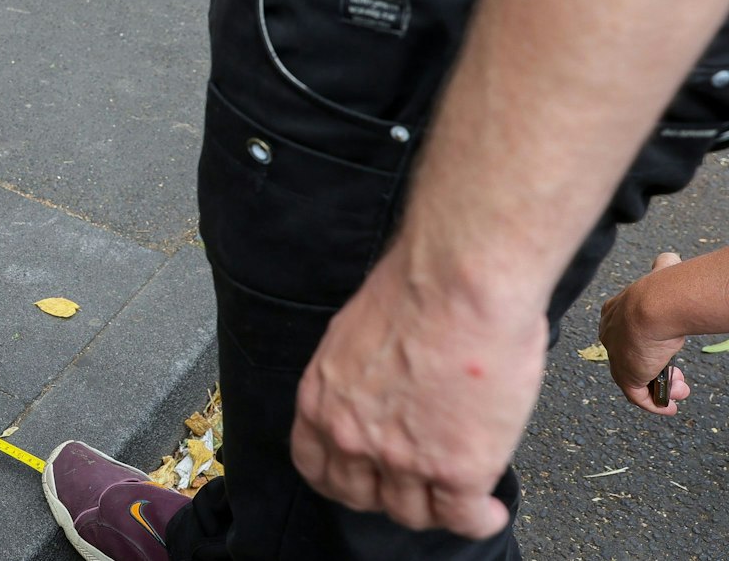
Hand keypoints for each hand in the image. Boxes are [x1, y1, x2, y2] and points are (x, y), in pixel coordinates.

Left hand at [291, 248, 547, 539]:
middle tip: (413, 487)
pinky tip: (487, 508)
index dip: (341, 479)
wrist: (459, 284)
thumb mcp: (353, 334)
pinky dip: (477, 519)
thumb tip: (381, 390)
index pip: (315, 466)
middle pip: (360, 496)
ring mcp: (402, 458)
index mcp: (321, 398)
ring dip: (434, 509)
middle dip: (385, 496)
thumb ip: (358, 376)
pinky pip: (461, 517)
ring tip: (457, 497)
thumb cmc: (415, 290)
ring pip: (411, 512)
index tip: (363, 479)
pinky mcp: (456, 468)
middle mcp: (351, 435)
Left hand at [600, 251, 691, 414]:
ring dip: (662, 387)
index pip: (627, 334)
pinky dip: (654, 404)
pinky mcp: (625, 375)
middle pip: (634, 359)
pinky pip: (637, 397)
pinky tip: (670, 407)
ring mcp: (617, 357)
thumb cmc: (662, 289)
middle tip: (678, 374)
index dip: (650, 346)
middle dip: (658, 369)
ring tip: (681, 389)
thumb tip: (669, 259)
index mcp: (615, 314)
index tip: (669, 350)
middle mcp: (612, 336)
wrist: (656, 305)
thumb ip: (663, 268)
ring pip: (638, 380)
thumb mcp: (661, 275)